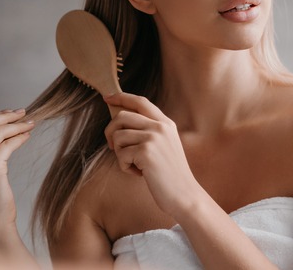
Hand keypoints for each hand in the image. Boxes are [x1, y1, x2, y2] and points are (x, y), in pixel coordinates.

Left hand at [103, 93, 201, 218]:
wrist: (184, 195)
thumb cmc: (170, 175)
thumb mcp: (164, 146)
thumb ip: (149, 131)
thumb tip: (120, 120)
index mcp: (166, 123)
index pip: (140, 101)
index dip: (122, 97)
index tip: (108, 98)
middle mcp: (160, 127)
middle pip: (122, 116)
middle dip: (110, 131)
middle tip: (112, 147)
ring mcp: (154, 138)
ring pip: (118, 136)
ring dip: (119, 154)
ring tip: (134, 165)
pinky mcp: (146, 152)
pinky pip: (120, 154)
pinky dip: (124, 167)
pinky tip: (139, 173)